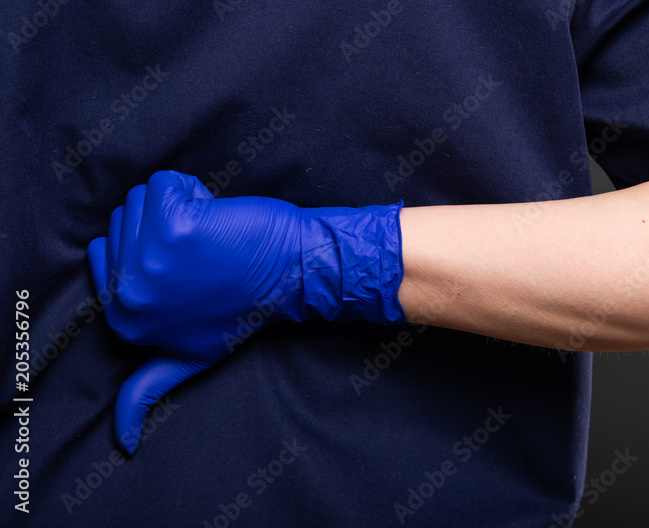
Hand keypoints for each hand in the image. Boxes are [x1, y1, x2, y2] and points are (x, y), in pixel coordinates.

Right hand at [87, 171, 404, 453]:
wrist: (293, 274)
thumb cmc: (247, 307)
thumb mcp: (190, 360)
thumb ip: (148, 388)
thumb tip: (122, 443)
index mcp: (124, 321)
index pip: (103, 252)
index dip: (146, 247)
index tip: (185, 268)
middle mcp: (129, 296)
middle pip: (120, 221)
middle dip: (160, 225)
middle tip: (203, 255)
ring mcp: (148, 263)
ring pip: (140, 198)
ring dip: (178, 205)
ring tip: (210, 238)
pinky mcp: (173, 228)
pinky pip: (164, 182)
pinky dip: (192, 189)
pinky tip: (216, 217)